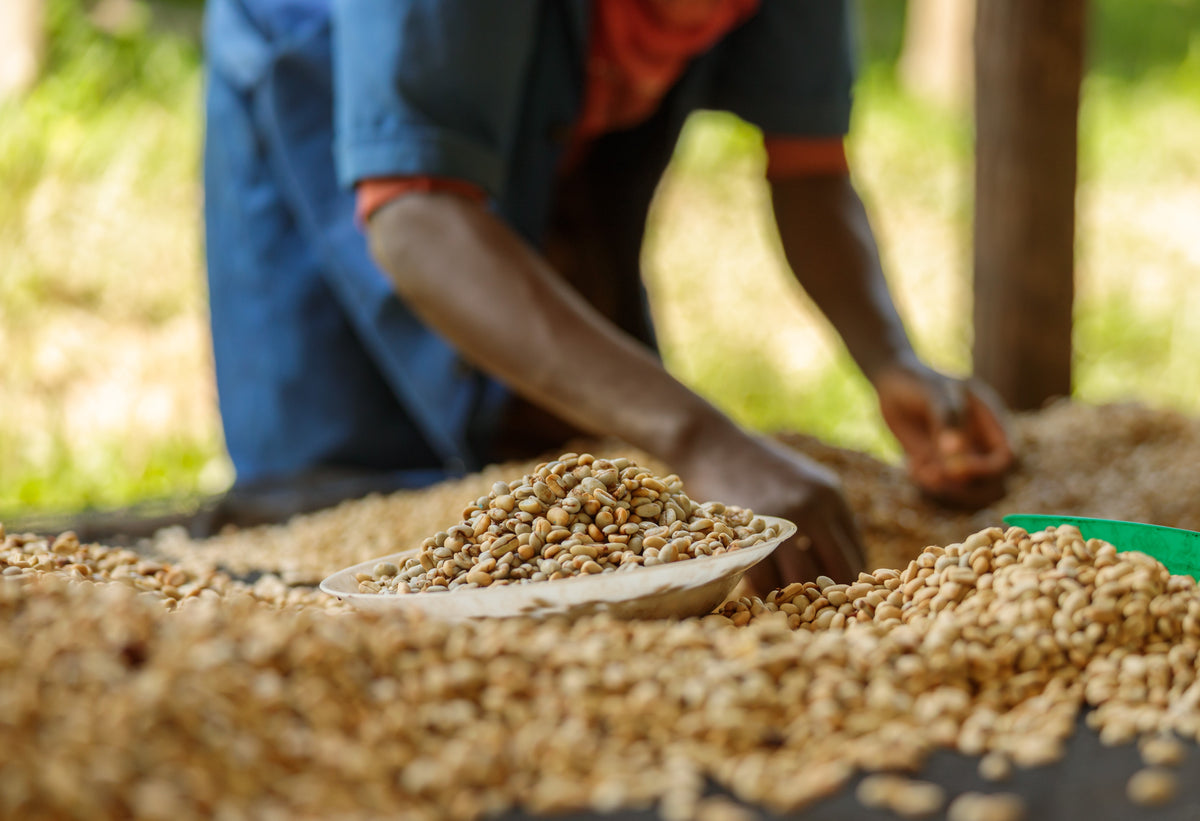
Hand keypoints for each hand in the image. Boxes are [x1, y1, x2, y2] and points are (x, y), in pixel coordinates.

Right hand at [676, 432, 865, 594]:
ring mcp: (784, 520)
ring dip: (796, 598)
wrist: (710, 443)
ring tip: (790, 610)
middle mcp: (815, 508)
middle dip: (829, 597)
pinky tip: (762, 597)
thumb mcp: (802, 479)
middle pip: (838, 571)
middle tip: (818, 614)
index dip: (849, 582)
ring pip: (803, 579)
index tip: (837, 599)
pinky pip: (767, 579)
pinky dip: (766, 592)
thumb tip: (841, 558)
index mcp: (832, 497)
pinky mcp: (753, 532)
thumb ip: (824, 514)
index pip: (856, 554)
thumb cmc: (753, 464)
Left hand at [873, 357, 1014, 508]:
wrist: (892, 381)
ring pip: (966, 490)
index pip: (1007, 458)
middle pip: (993, 483)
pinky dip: (928, 484)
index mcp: (990, 423)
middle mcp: (979, 443)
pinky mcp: (937, 462)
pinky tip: (912, 466)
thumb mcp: (934, 393)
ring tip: (922, 471)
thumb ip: (946, 420)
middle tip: (938, 475)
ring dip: (946, 490)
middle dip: (966, 488)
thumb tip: (955, 455)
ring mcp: (959, 455)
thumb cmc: (918, 380)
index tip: (957, 466)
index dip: (988, 469)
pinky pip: (941, 486)